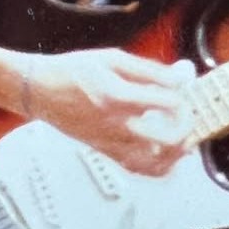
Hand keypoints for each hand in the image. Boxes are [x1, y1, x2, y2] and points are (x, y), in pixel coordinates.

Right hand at [20, 49, 196, 175]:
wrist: (39, 90)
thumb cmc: (72, 71)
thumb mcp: (112, 59)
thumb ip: (150, 69)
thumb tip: (179, 75)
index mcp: (118, 96)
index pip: (167, 102)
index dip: (183, 94)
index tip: (183, 87)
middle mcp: (116, 124)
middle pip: (168, 139)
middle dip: (187, 127)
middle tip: (188, 114)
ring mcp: (111, 143)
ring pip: (156, 163)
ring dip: (177, 151)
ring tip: (182, 136)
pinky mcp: (106, 152)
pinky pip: (139, 169)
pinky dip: (159, 165)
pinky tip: (164, 151)